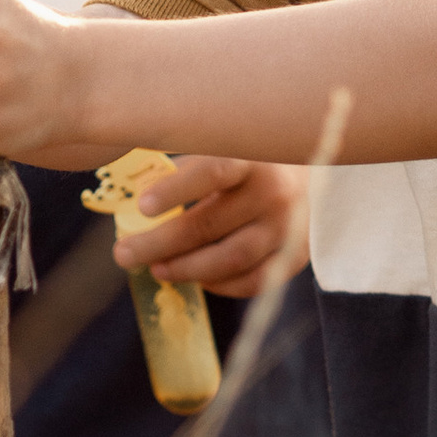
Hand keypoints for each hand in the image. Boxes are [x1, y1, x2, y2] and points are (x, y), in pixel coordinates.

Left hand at [113, 158, 307, 297]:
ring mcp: (288, 227)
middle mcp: (274, 192)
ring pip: (231, 259)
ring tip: (156, 270)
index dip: (176, 190)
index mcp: (250, 158)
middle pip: (211, 224)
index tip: (141, 207)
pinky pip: (253, 281)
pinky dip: (220, 285)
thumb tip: (126, 196)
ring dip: (187, 269)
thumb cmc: (245, 163)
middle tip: (124, 254)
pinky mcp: (295, 256)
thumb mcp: (218, 151)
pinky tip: (197, 279)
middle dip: (160, 243)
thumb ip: (179, 170)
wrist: (312, 175)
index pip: (212, 172)